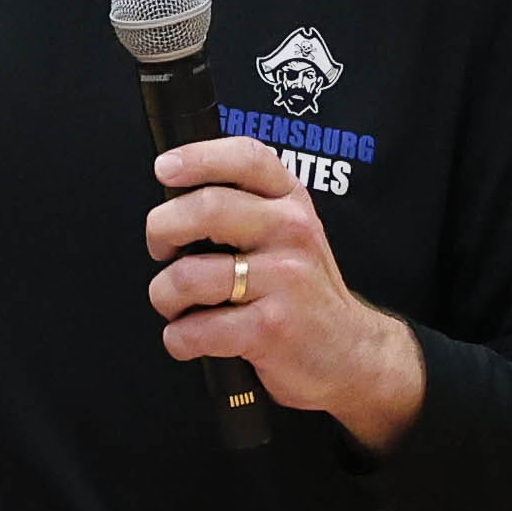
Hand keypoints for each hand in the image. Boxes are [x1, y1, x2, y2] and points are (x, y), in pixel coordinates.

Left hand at [147, 138, 423, 448]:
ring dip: (164, 295)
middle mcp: (291, 231)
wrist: (350, 353)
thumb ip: (247, 207)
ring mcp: (283, 279)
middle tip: (161, 251)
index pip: (246, 158)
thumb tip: (174, 198)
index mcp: (291, 202)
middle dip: (161, 230)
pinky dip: (178, 339)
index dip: (197, 157)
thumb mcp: (290, 234)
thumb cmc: (302, 292)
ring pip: (188, 275)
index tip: (163, 169)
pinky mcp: (269, 328)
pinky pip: (194, 329)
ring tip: (177, 306)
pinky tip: (190, 339)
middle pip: (206, 209)